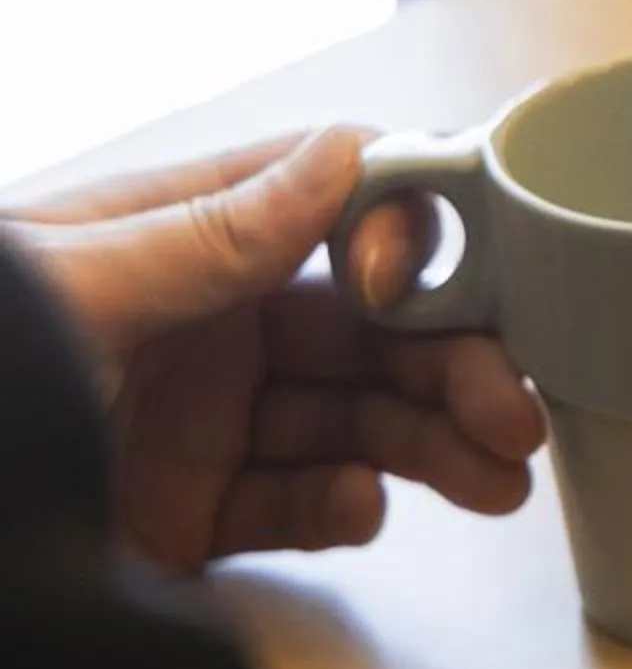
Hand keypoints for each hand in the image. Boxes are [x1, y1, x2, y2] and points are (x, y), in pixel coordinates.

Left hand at [4, 129, 545, 573]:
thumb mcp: (75, 291)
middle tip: (520, 412)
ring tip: (501, 479)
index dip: (419, 237)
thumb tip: (344, 156)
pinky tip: (362, 509)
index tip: (474, 277)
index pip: (338, 209)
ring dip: (435, 443)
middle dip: (456, 364)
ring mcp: (201, 418)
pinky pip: (298, 502)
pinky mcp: (189, 512)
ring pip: (357, 420)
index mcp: (180, 237)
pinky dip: (345, 508)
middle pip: (373, 328)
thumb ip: (214, 232)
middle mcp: (206, 320)